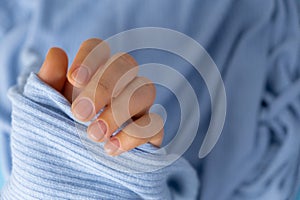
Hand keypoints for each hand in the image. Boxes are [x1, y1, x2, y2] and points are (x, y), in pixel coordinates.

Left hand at [37, 39, 163, 155]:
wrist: (70, 172)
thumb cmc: (59, 133)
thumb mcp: (45, 109)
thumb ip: (48, 83)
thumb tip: (56, 53)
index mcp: (93, 74)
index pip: (99, 48)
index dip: (90, 58)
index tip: (74, 80)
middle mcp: (120, 85)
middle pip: (126, 64)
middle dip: (104, 85)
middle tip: (80, 114)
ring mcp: (139, 107)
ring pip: (146, 90)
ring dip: (119, 111)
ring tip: (94, 135)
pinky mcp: (150, 132)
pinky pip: (156, 124)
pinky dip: (135, 134)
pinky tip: (111, 148)